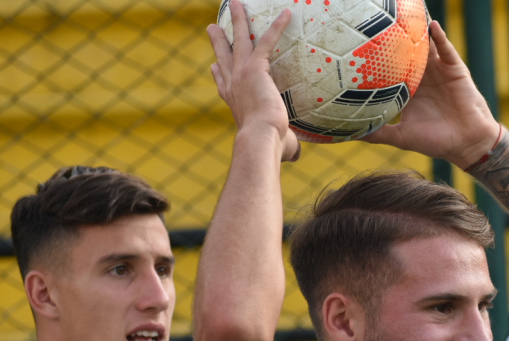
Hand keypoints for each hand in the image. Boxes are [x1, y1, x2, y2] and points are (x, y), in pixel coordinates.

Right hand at [207, 0, 300, 161]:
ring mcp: (241, 75)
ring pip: (239, 40)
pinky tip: (286, 13)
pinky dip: (276, 26)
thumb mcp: (275, 145)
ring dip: (237, 19)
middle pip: (223, 57)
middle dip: (218, 40)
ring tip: (235, 3)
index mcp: (233, 103)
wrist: (260, 139)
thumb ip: (286, 147)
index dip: (217, 73)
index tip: (213, 66)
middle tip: (212, 27)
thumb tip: (296, 156)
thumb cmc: (269, 148)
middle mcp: (232, 86)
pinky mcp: (255, 68)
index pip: (222, 84)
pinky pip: (265, 40)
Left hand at [362, 20, 497, 166]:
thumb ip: (378, 134)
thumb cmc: (435, 141)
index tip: (361, 49)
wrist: (466, 144)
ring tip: (405, 17)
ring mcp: (438, 71)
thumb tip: (352, 134)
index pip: (390, 71)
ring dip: (417, 33)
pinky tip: (431, 25)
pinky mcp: (454, 69)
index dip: (378, 60)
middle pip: (406, 54)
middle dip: (395, 40)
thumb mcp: (401, 137)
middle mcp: (422, 78)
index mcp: (408, 91)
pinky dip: (440, 37)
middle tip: (380, 24)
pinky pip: (446, 49)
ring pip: (426, 47)